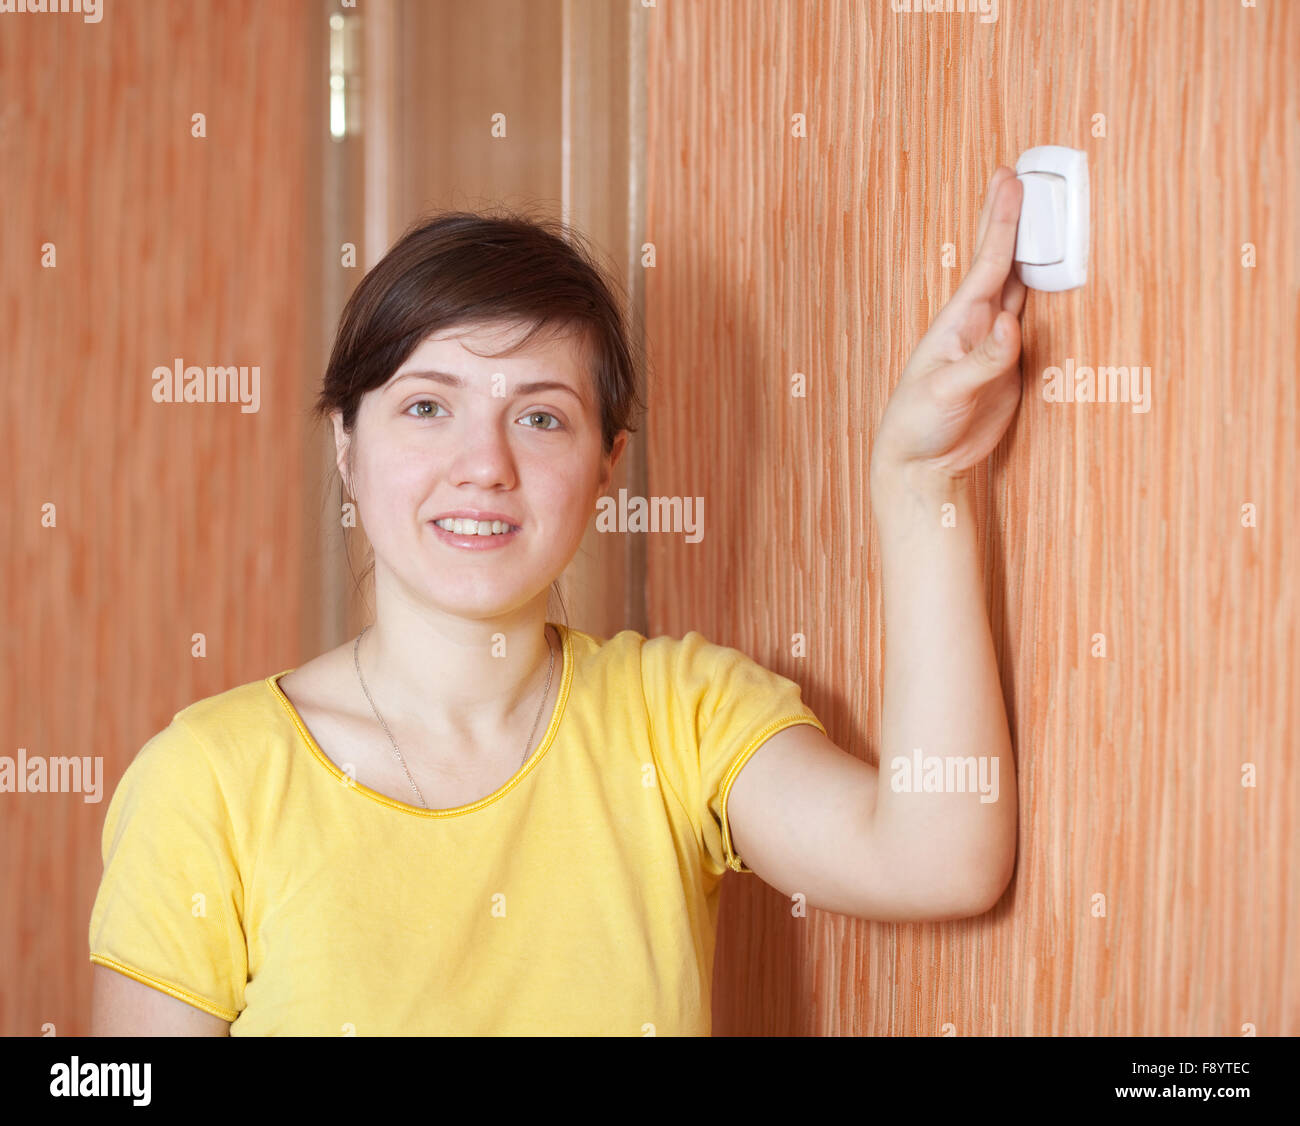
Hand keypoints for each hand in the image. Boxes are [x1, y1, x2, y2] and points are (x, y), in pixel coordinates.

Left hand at [872, 167, 1027, 485]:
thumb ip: (982, 359)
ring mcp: (996, 346)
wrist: (922, 465)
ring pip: (1021, 289)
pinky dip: (1049, 299)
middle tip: (1023, 174)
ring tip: (1048, 215)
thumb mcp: (946, 391)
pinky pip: (1036, 325)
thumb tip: (1013, 322)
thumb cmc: (918, 425)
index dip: (1001, 221)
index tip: (1010, 179)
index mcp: (958, 322)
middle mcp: (978, 326)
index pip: (987, 262)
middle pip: (1003, 263)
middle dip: (1014, 220)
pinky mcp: (1011, 370)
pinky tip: (1057, 279)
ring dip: (1035, 254)